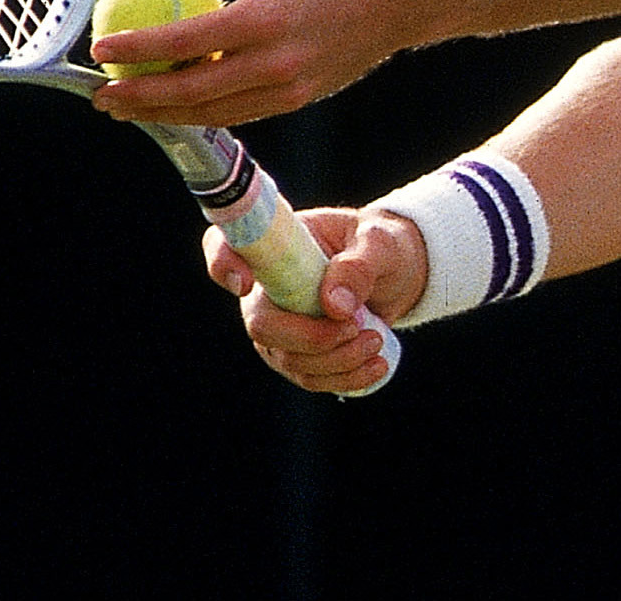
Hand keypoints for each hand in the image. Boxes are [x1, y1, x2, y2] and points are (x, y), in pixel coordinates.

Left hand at [90, 0, 425, 125]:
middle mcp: (275, 63)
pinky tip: (174, 105)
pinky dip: (201, 112)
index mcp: (264, 19)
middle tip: (103, 94)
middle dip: (138, 98)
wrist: (394, 0)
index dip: (136, 48)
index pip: (183, 42)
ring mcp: (288, 89)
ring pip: (211, 112)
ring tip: (127, 107)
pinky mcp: (297, 101)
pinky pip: (237, 113)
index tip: (101, 48)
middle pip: (190, 92)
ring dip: (163, 114)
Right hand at [206, 205, 429, 394]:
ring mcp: (278, 325)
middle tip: (356, 326)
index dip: (223, 264)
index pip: (225, 246)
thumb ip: (359, 265)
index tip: (245, 283)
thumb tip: (334, 305)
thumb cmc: (380, 247)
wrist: (397, 274)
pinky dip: (344, 377)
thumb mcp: (380, 243)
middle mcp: (266, 287)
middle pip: (261, 325)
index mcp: (278, 243)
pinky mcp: (297, 354)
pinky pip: (309, 377)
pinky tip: (376, 366)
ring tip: (376, 340)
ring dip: (336, 359)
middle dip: (310, 337)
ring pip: (287, 359)